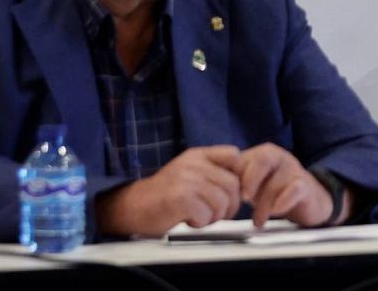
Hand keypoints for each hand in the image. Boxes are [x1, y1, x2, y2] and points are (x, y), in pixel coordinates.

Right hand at [95, 145, 242, 236]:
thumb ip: (214, 172)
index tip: (230, 192)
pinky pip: (206, 214)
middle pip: (233, 186)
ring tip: (198, 216)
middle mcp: (193, 164)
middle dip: (229, 206)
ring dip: (213, 217)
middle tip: (213, 213)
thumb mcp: (191, 173)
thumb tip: (245, 184)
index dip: (239, 177)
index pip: (234, 155)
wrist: (133, 206)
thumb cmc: (165, 195)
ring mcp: (186, 179)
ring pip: (222, 202)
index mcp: (198, 155)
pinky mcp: (180, 198)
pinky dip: (200, 223)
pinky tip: (187, 219)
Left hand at [235, 143, 349, 227]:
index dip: (233, 175)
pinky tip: (276, 212)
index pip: (244, 157)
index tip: (227, 194)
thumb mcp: (253, 182)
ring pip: (276, 181)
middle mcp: (279, 157)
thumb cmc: (274, 190)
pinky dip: (283, 202)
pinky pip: (294, 189)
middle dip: (250, 179)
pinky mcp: (305, 185)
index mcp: (263, 154)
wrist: (307, 200)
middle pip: (263, 158)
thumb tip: (214, 187)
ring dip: (264, 205)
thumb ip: (236, 179)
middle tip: (244, 198)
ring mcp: (294, 169)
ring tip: (258, 220)